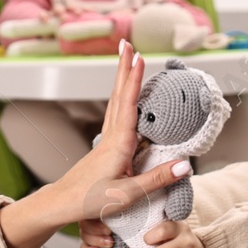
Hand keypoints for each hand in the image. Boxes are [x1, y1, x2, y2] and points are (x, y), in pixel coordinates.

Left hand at [0, 40, 189, 247]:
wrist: (62, 204)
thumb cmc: (91, 201)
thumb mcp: (128, 194)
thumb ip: (157, 179)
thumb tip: (185, 165)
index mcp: (118, 144)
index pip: (128, 104)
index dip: (134, 79)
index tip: (139, 56)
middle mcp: (111, 137)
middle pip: (118, 94)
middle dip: (123, 68)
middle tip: (126, 43)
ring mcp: (106, 140)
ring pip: (115, 102)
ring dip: (121, 79)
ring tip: (126, 60)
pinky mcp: (105, 147)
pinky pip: (115, 114)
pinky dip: (121, 97)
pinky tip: (124, 96)